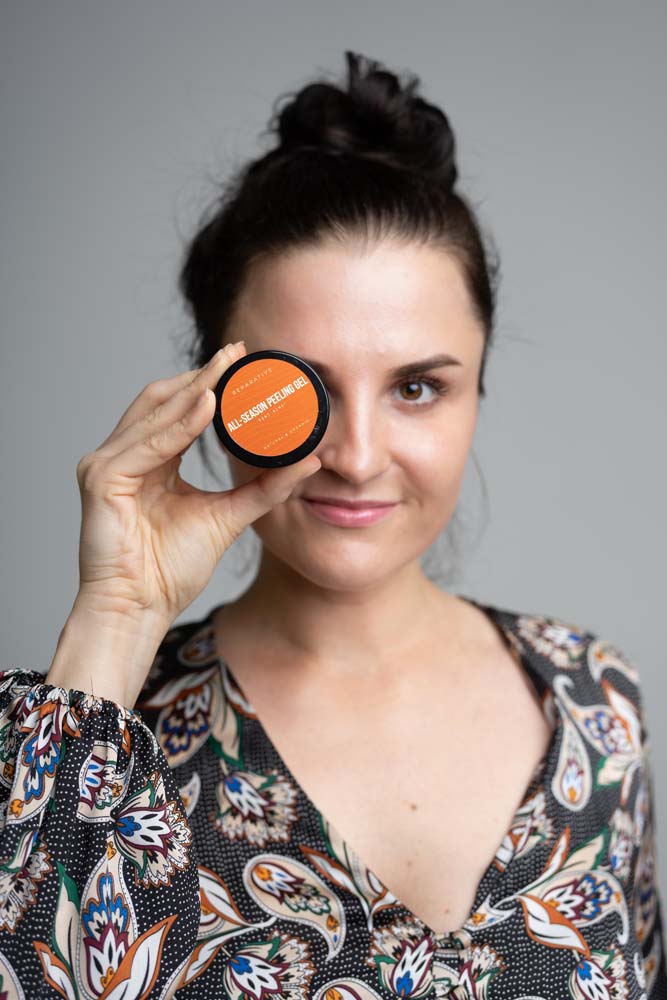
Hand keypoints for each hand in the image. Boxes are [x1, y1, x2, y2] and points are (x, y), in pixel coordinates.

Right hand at [73, 341, 320, 638]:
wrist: (141, 609)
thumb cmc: (170, 570)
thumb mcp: (227, 517)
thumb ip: (264, 489)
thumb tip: (308, 462)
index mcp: (147, 462)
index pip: (176, 410)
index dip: (206, 383)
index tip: (240, 360)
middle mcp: (122, 457)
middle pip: (161, 401)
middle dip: (200, 375)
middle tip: (235, 353)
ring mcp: (106, 466)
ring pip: (153, 414)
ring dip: (192, 390)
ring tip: (226, 370)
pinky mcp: (101, 480)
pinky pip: (146, 444)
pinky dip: (178, 425)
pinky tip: (207, 406)